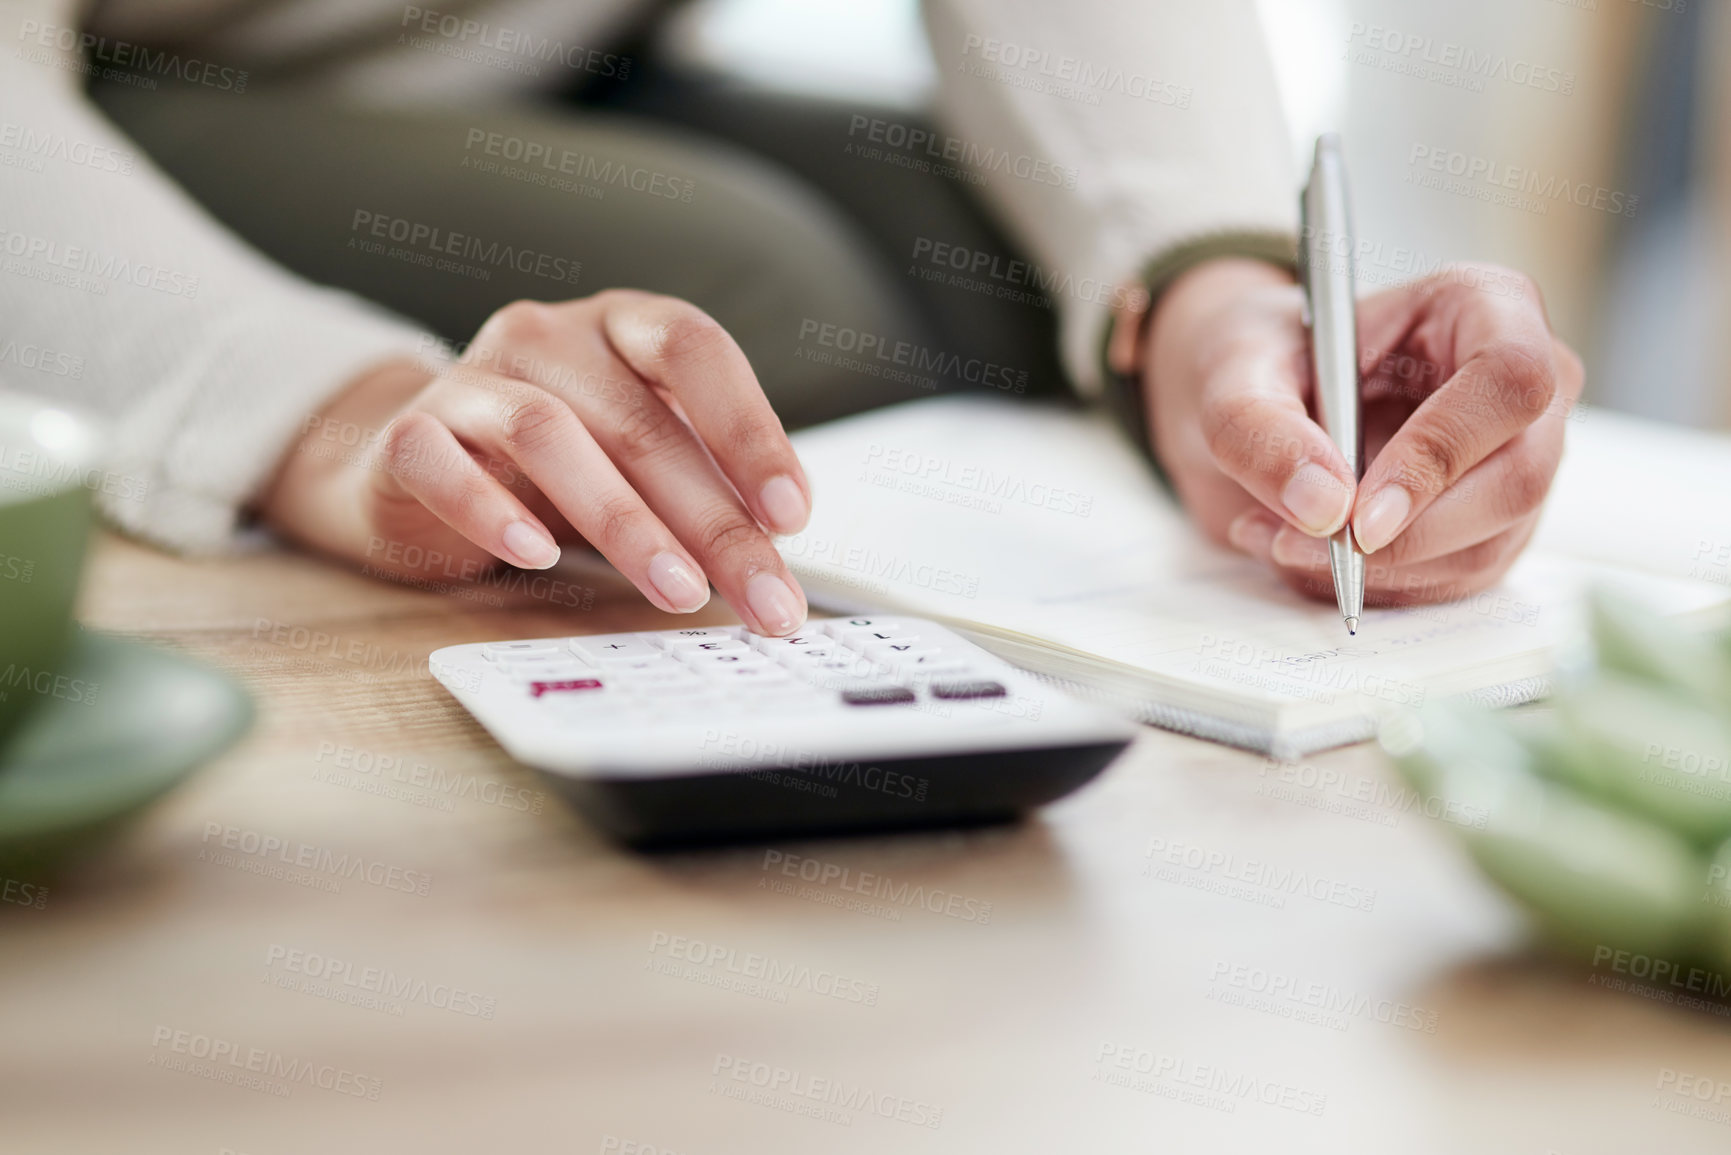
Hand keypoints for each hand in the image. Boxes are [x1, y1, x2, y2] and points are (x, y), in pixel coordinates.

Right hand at [257, 291, 812, 635]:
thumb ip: (705, 488)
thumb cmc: (557, 465)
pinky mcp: (408, 433)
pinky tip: (536, 554)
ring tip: (678, 592)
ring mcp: (471, 376)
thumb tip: (776, 559)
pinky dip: (491, 509)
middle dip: (713, 521)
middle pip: (638, 420)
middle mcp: (548, 335)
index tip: (791, 514)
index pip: (694, 350)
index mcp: (620, 326)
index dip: (749, 429)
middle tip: (762, 596)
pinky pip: (443, 462)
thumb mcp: (641, 460)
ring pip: (549, 435)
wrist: (416, 466)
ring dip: (623, 522)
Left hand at [1136, 257, 1583, 605]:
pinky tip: (1303, 551)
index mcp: (1485, 306)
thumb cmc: (1263, 356)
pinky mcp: (1493, 526)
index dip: (1440, 455)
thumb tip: (1323, 508)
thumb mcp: (1233, 370)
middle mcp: (1525, 387)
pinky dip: (1371, 586)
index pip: (1508, 383)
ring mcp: (1520, 461)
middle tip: (1298, 541)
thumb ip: (1260, 429)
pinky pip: (1453, 582)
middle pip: (1517, 480)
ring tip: (1274, 535)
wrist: (1262, 395)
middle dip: (1405, 537)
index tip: (1360, 516)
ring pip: (1485, 546)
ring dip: (1373, 569)